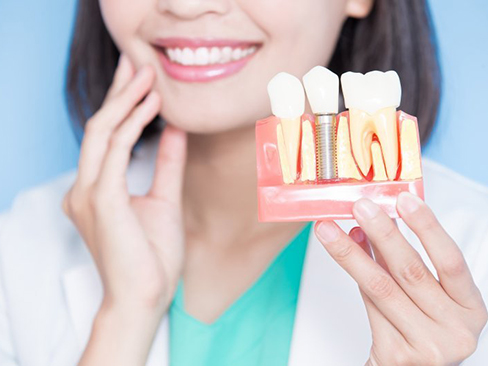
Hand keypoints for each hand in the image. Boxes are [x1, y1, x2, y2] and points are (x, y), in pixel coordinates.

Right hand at [63, 54, 186, 317]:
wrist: (145, 298)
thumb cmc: (152, 256)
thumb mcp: (164, 199)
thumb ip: (166, 163)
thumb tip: (175, 130)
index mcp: (96, 189)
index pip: (106, 136)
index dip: (121, 104)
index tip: (141, 80)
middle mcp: (84, 187)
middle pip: (99, 126)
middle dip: (118, 92)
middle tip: (138, 62)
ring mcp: (89, 193)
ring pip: (102, 131)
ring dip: (126, 100)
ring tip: (148, 75)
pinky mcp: (101, 199)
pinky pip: (114, 150)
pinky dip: (132, 124)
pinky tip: (153, 105)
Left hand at [315, 192, 487, 365]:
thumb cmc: (421, 328)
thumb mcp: (426, 295)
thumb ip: (403, 261)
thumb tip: (372, 223)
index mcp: (470, 308)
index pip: (451, 260)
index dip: (428, 227)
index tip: (404, 199)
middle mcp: (456, 329)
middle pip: (411, 270)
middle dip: (381, 233)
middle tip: (360, 207)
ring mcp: (427, 345)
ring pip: (381, 287)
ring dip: (351, 253)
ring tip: (329, 229)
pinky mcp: (397, 355)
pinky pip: (369, 305)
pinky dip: (354, 276)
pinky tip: (342, 253)